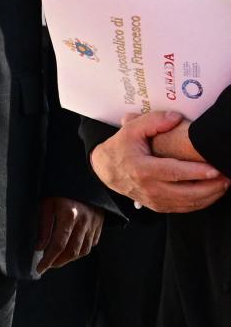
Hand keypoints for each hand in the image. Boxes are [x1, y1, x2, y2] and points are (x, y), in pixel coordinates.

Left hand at [34, 197, 103, 273]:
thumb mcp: (46, 204)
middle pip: (71, 251)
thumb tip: (39, 247)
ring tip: (56, 260)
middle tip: (47, 266)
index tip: (40, 268)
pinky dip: (80, 251)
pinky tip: (69, 251)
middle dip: (58, 262)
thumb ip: (43, 226)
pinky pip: (91, 244)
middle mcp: (84, 222)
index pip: (58, 245)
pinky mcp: (99, 225)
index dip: (48, 259)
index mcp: (69, 215)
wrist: (82, 180)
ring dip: (69, 259)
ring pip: (83, 250)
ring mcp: (94, 224)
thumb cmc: (59, 191)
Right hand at [91, 111, 228, 213]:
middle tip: (227, 177)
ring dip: (210, 196)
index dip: (195, 172)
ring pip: (188, 204)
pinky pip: (184, 208)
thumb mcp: (130, 129)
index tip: (215, 169)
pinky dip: (201, 203)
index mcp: (142, 170)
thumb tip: (176, 118)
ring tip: (225, 184)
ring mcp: (154, 200)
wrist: (107, 169)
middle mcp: (149, 189)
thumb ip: (153, 121)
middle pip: (186, 193)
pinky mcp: (159, 206)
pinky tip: (213, 193)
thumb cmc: (121, 147)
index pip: (173, 173)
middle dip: (211, 187)